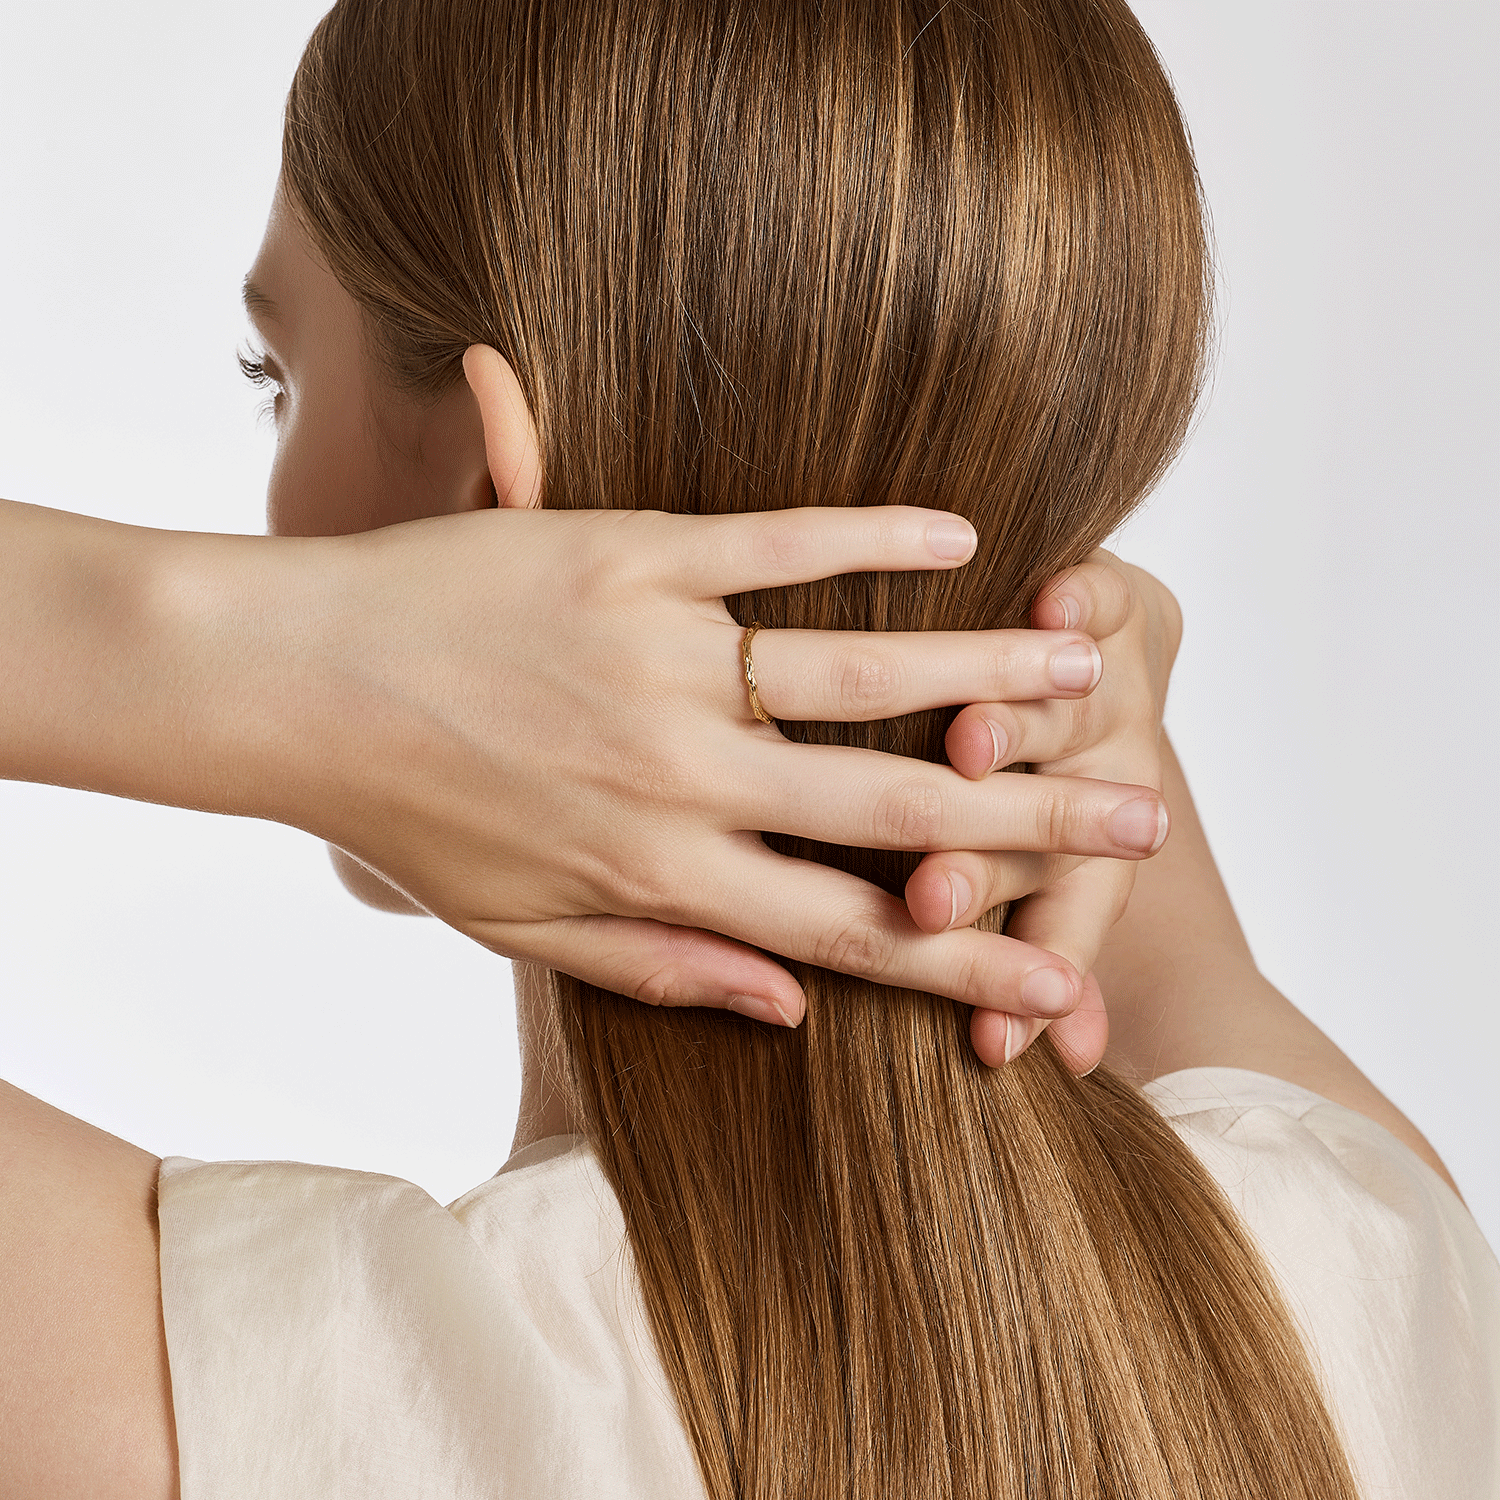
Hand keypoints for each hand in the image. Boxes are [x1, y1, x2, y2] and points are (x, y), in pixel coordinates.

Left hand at [243, 508, 1167, 1028]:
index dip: (963, 959)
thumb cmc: (400, 811)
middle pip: (888, 809)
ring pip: (855, 676)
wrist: (284, 684)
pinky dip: (870, 539)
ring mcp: (660, 658)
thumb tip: (791, 1008)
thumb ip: (663, 970)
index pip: (846, 932)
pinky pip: (770, 545)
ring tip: (1092, 664)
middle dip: (1031, 821)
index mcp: (660, 875)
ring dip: (985, 672)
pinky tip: (961, 534)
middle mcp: (681, 778)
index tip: (1061, 978)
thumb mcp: (519, 930)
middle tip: (1146, 817)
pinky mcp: (627, 554)